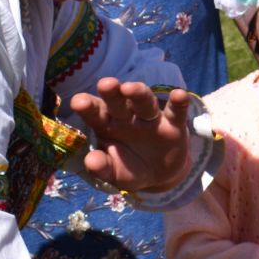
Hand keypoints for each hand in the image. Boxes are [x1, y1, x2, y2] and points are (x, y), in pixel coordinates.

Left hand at [70, 79, 193, 191]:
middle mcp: (126, 116)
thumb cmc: (130, 168)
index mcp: (107, 125)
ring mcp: (150, 118)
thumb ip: (102, 168)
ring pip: (144, 102)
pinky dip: (178, 103)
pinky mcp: (173, 124)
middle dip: (112, 92)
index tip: (78, 102)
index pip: (95, 113)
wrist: (160, 174)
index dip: (87, 106)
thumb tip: (91, 162)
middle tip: (105, 84)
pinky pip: (176, 111)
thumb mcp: (114, 173)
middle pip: (118, 101)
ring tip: (130, 88)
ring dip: (139, 93)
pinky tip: (179, 95)